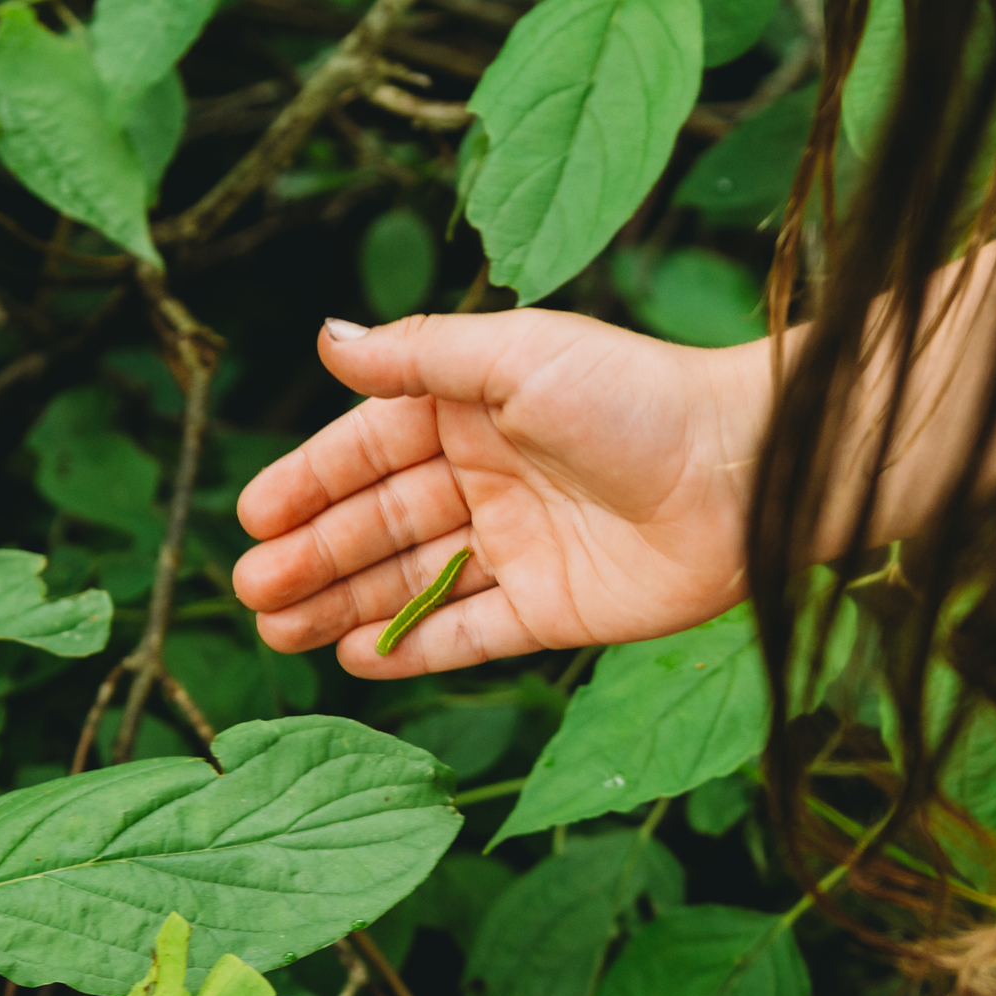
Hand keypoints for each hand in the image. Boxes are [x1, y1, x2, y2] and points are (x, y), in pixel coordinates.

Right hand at [233, 310, 769, 676]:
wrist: (745, 472)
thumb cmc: (635, 396)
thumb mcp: (518, 355)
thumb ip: (421, 355)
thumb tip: (326, 335)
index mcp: (476, 409)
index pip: (370, 448)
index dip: (309, 482)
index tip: (251, 517)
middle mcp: (492, 477)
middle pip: (382, 522)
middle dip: (312, 554)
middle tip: (250, 589)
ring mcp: (521, 547)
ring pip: (412, 581)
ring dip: (344, 604)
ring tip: (277, 631)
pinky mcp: (554, 609)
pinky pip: (469, 633)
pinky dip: (414, 646)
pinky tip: (356, 660)